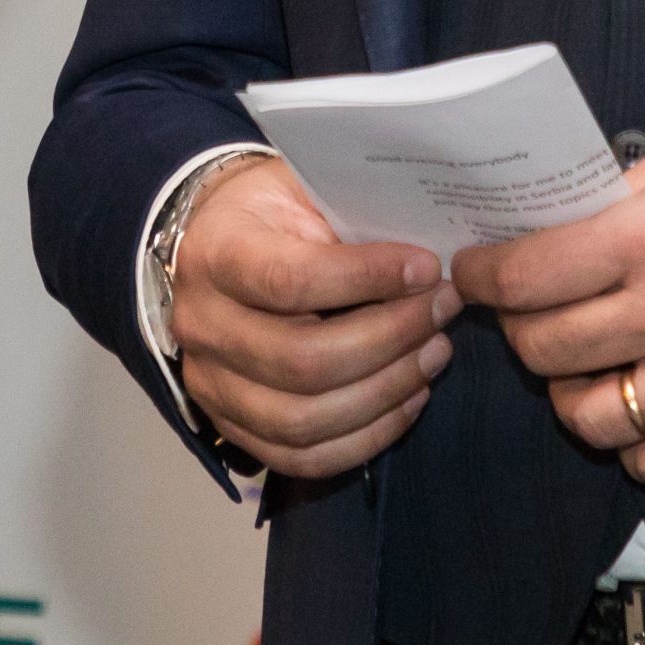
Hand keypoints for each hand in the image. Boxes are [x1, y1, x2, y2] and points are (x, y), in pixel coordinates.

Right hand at [171, 155, 461, 478]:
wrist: (222, 241)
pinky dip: (365, 437)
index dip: (365, 279)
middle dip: (389, 339)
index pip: (289, 282)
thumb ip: (351, 221)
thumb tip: (427, 264)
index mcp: (215, 254)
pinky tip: (410, 398)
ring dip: (385, 391)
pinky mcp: (233, 427)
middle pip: (301, 360)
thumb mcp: (305, 187)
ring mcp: (211, 386)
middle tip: (442, 309)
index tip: (427, 267)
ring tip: (436, 352)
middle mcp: (202, 327)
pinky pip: (301, 457)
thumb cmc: (277, 208)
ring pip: (303, 419)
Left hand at [453, 124, 644, 489]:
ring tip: (580, 368)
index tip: (476, 274)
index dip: (486, 278)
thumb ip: (622, 196)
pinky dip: (631, 443)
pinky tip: (637, 409)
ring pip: (590, 417)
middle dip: (519, 333)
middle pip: (547, 350)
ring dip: (568, 394)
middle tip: (525, 317)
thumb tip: (550, 220)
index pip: (531, 275)